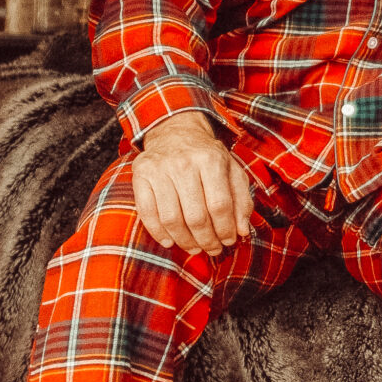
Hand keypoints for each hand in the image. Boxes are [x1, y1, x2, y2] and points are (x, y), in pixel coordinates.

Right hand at [130, 111, 254, 255]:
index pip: (220, 205)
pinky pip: (147, 212)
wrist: (176, 132)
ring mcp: (159, 169)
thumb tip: (242, 231)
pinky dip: (157, 232)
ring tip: (195, 248)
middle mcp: (184, 163)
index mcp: (211, 160)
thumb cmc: (208, 158)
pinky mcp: (140, 175)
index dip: (225, 229)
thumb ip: (242, 200)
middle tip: (212, 249)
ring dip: (184, 241)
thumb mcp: (233, 171)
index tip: (229, 241)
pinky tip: (170, 241)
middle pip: (195, 216)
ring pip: (171, 219)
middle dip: (206, 240)